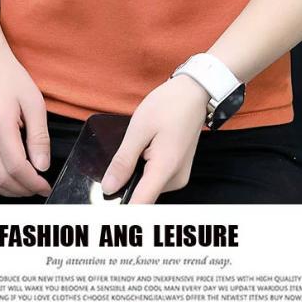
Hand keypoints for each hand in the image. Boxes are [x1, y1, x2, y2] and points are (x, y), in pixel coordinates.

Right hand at [0, 41, 50, 195]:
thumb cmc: (12, 81)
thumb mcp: (35, 104)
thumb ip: (39, 137)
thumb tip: (42, 166)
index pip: (16, 166)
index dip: (33, 182)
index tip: (46, 186)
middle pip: (1, 178)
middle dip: (23, 190)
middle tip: (40, 189)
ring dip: (10, 190)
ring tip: (29, 186)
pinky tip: (14, 178)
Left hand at [101, 72, 205, 206]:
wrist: (194, 93)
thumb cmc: (169, 105)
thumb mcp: (138, 129)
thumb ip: (123, 161)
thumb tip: (109, 188)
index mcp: (165, 168)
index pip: (140, 204)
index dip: (121, 208)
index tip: (107, 205)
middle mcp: (175, 179)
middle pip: (142, 196)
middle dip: (126, 184)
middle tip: (122, 160)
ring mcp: (178, 177)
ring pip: (147, 187)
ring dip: (135, 175)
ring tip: (137, 149)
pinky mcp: (178, 172)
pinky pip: (154, 179)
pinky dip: (144, 169)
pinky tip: (143, 150)